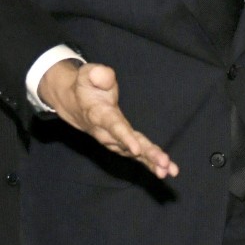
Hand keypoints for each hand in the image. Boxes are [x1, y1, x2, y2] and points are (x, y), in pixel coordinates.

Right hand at [38, 61, 178, 178]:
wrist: (74, 104)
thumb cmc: (85, 87)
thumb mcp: (86, 75)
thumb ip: (97, 74)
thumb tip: (103, 75)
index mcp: (99, 115)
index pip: (113, 127)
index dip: (124, 138)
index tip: (137, 149)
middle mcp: (107, 133)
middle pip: (128, 145)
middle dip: (146, 155)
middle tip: (163, 163)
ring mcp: (115, 141)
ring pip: (135, 154)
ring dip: (152, 162)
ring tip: (169, 170)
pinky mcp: (123, 144)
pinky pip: (138, 155)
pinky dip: (152, 163)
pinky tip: (168, 169)